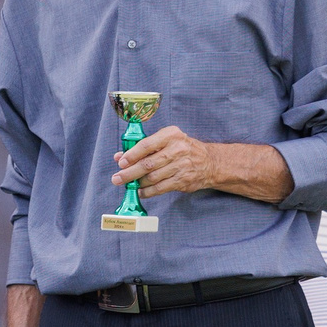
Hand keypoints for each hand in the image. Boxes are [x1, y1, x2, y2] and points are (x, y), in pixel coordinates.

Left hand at [114, 127, 291, 202]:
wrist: (210, 162)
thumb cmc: (182, 149)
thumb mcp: (165, 142)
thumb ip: (142, 148)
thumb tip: (119, 157)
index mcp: (171, 135)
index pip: (147, 144)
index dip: (132, 155)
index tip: (121, 162)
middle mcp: (178, 149)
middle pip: (148, 163)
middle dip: (129, 172)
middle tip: (117, 178)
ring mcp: (182, 166)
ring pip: (153, 177)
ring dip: (137, 183)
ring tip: (128, 185)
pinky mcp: (183, 180)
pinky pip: (160, 188)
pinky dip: (148, 191)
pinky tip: (140, 191)